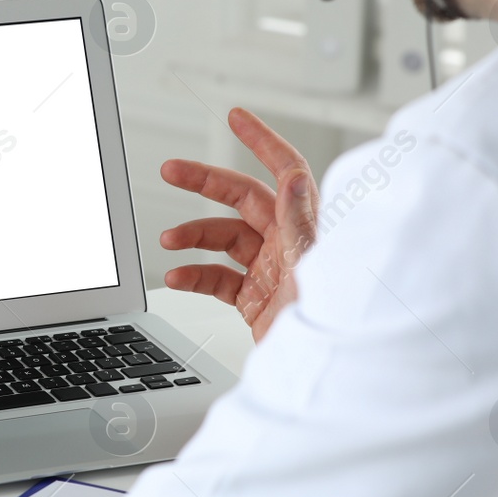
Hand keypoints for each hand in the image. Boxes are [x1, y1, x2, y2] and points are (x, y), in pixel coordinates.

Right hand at [160, 108, 319, 342]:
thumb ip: (299, 223)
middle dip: (205, 182)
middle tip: (172, 170)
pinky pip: (217, 278)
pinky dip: (194, 275)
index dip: (262, 141)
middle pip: (242, 199)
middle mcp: (288, 245)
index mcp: (306, 229)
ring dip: (193, 237)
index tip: (237, 117)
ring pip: (223, 239)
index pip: (287, 171)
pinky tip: (177, 277)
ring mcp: (270, 271)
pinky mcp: (255, 300)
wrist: (319, 379)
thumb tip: (293, 178)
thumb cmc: (328, 324)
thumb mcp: (312, 269)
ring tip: (169, 241)